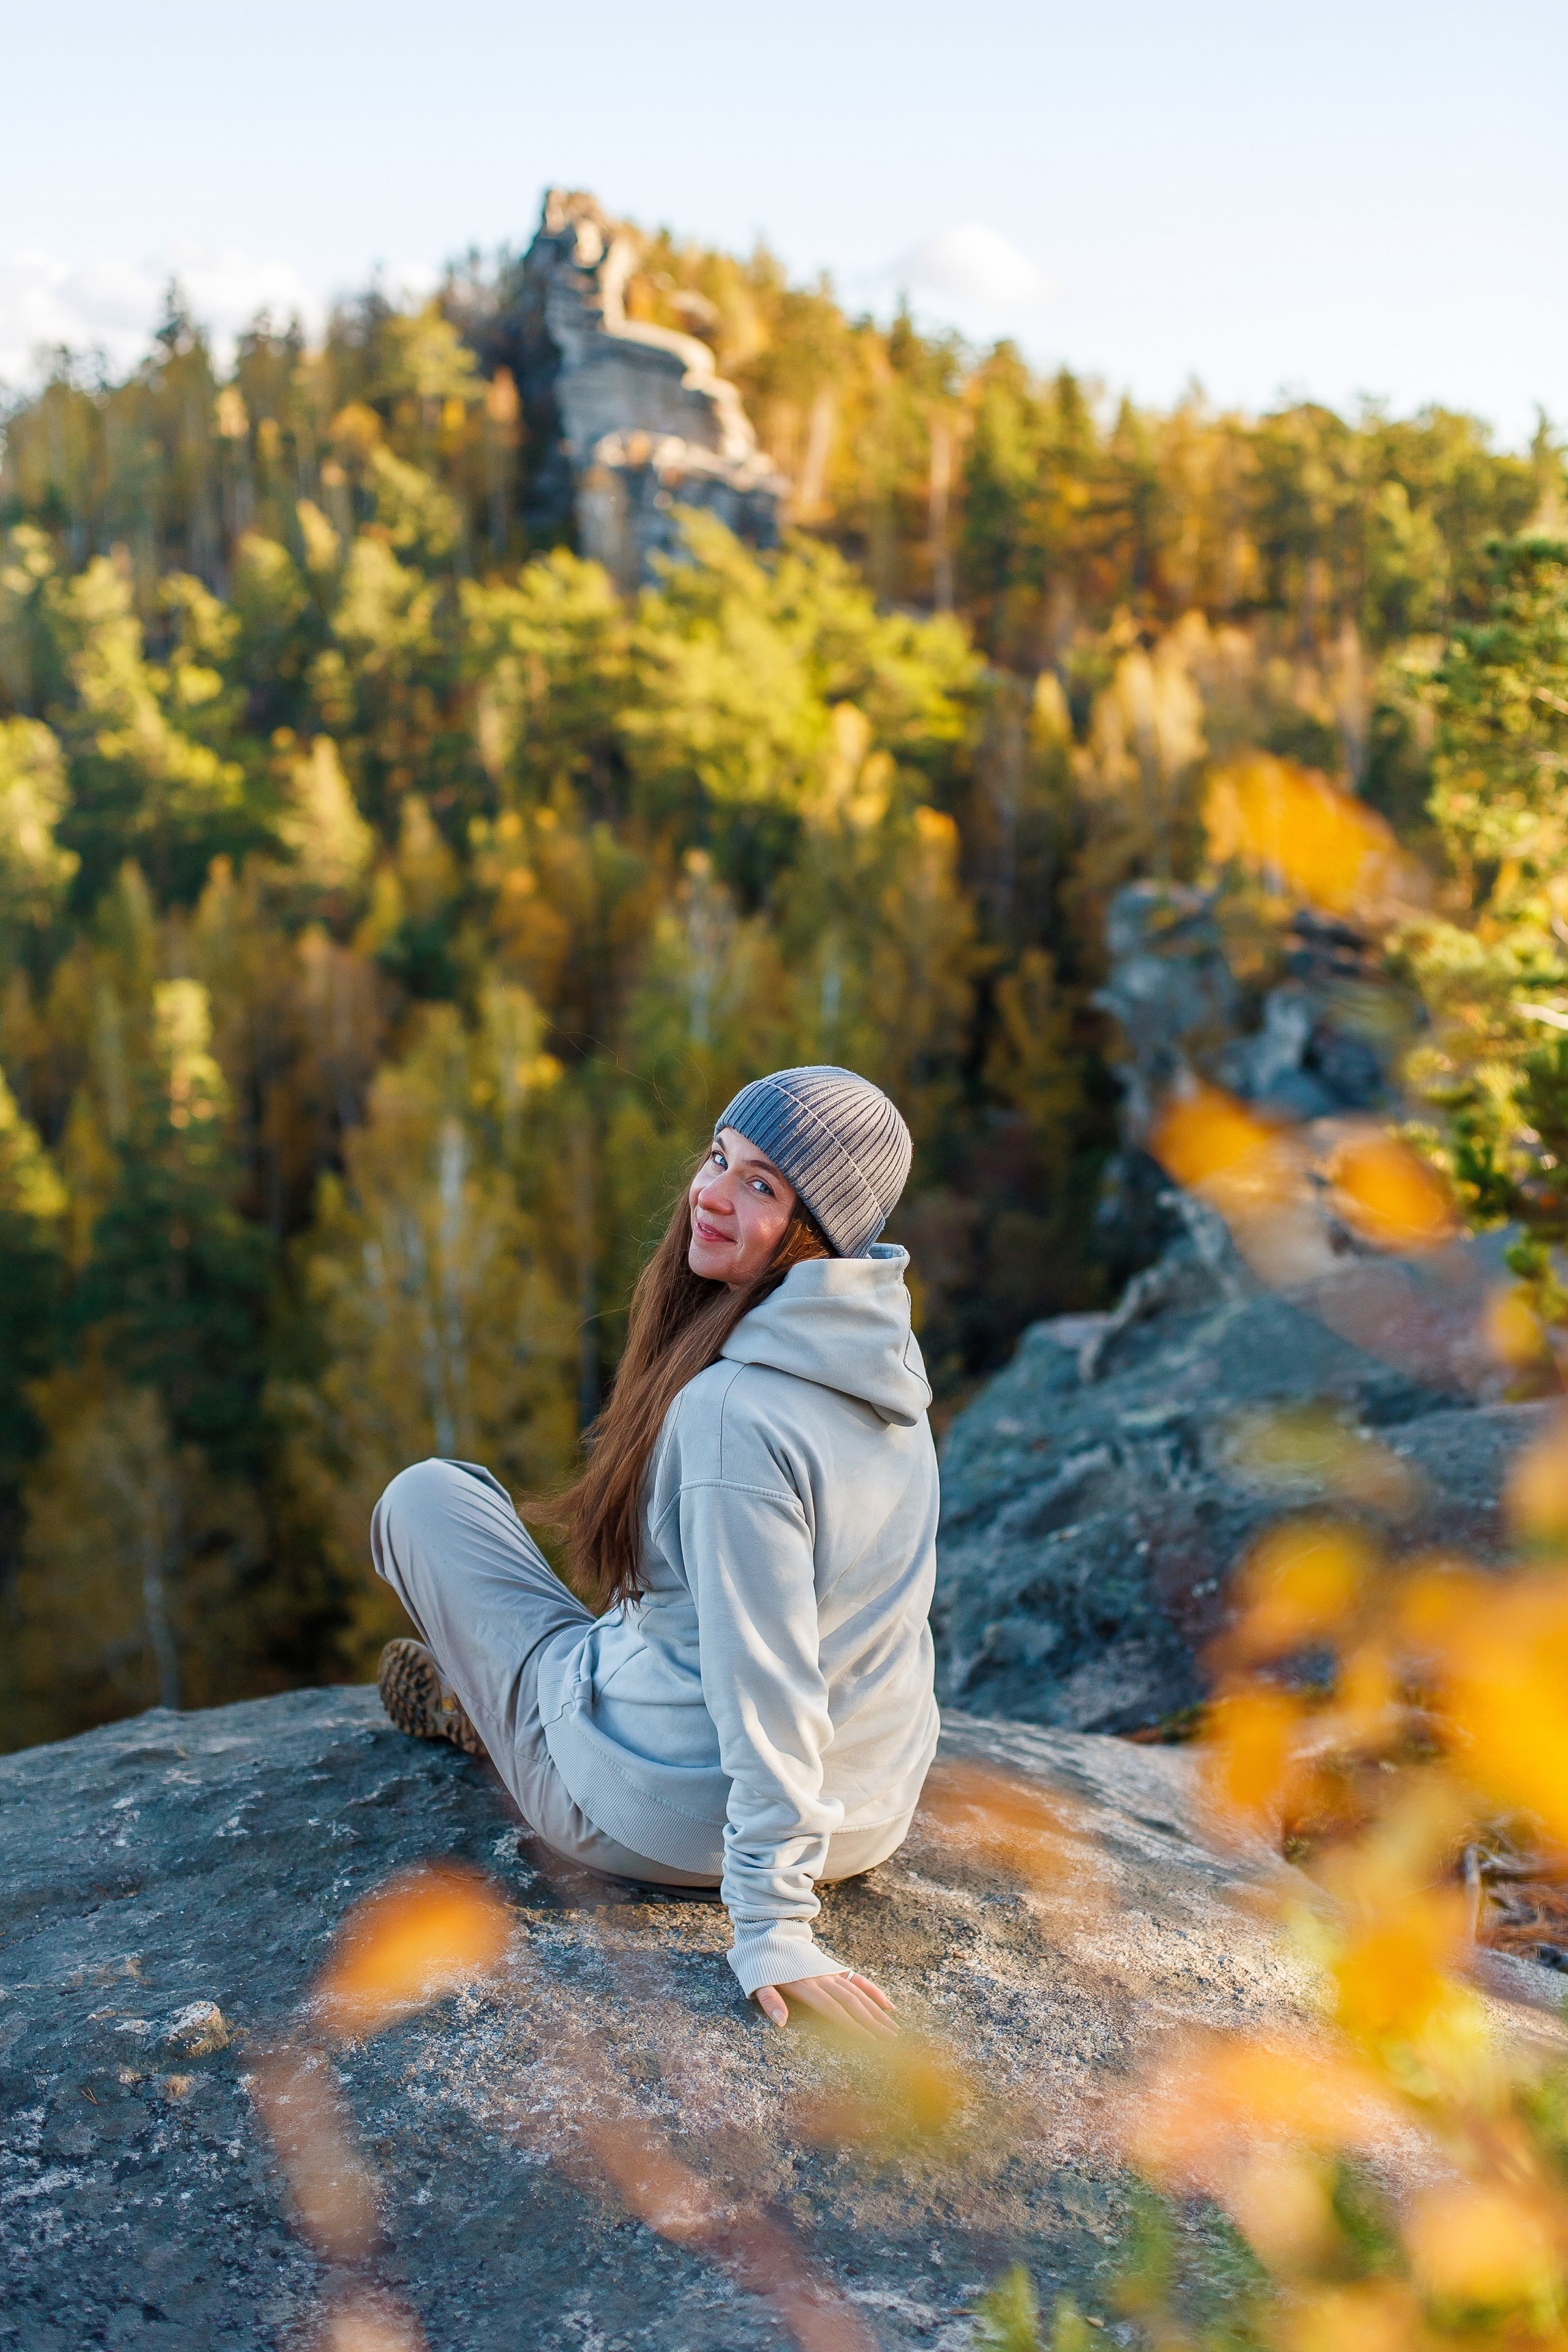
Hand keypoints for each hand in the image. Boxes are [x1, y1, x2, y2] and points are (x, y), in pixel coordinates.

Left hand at [753, 1970, 896, 2038]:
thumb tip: (781, 2022)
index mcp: (805, 1985)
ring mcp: (830, 1972)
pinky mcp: (833, 1968)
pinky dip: (873, 1991)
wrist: (768, 1932)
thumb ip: (770, 2001)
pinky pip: (857, 1980)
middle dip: (873, 2023)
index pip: (833, 2009)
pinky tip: (887, 2005)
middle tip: (892, 2040)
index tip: (870, 2041)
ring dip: (877, 2011)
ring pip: (858, 1993)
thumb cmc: (760, 1963)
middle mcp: (822, 1979)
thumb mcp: (757, 1981)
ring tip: (894, 2029)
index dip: (852, 2025)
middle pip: (852, 2003)